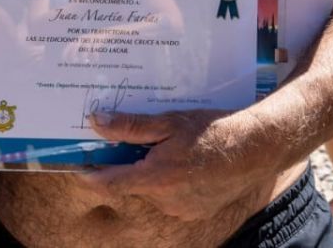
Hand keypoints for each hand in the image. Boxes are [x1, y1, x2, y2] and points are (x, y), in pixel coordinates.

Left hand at [79, 108, 279, 220]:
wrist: (256, 149)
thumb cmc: (211, 131)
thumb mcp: (168, 121)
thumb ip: (130, 126)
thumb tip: (96, 122)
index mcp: (155, 178)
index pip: (109, 183)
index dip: (89, 175)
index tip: (77, 165)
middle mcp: (166, 200)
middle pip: (131, 184)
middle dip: (126, 165)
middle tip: (128, 142)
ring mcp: (182, 208)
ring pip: (151, 190)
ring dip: (149, 172)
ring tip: (164, 148)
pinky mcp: (196, 211)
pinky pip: (170, 197)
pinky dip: (168, 181)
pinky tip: (182, 161)